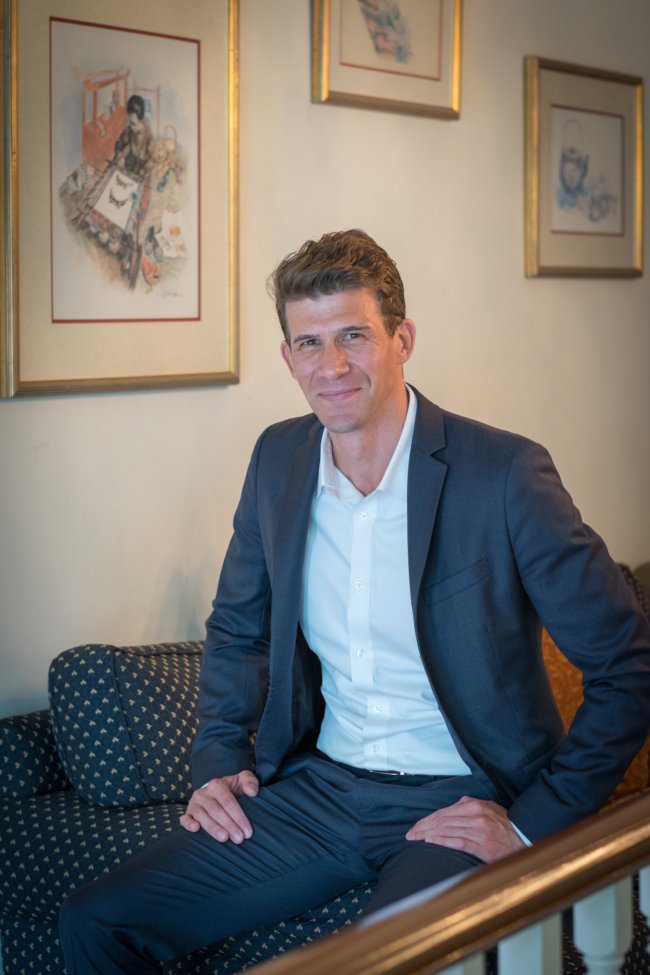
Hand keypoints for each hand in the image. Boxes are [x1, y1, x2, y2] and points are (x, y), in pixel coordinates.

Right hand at [180, 771, 259, 843]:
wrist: (216, 791)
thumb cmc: (232, 788)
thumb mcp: (242, 781)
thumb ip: (250, 782)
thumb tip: (253, 792)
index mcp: (217, 784)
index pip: (228, 802)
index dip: (239, 817)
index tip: (248, 831)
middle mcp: (203, 793)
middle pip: (216, 810)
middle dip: (229, 825)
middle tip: (239, 839)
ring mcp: (194, 803)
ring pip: (202, 816)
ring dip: (214, 828)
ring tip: (225, 838)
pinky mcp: (188, 813)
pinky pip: (185, 818)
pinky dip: (188, 824)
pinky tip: (196, 829)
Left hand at [405, 795, 525, 862]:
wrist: (527, 838)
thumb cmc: (507, 826)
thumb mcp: (489, 808)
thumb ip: (471, 807)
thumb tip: (454, 808)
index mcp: (475, 805)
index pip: (444, 812)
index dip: (427, 820)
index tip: (416, 827)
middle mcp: (475, 815)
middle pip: (441, 820)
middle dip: (423, 828)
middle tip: (410, 835)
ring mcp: (478, 830)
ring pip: (446, 830)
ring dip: (427, 835)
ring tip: (415, 840)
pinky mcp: (482, 845)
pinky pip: (457, 842)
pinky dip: (441, 842)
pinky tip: (430, 843)